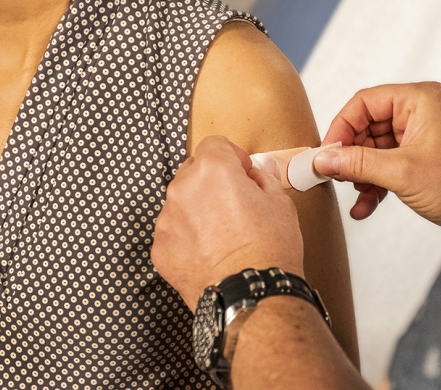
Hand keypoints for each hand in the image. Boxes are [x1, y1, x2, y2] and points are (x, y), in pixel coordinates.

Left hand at [151, 136, 304, 311]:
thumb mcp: (280, 204)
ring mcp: (167, 221)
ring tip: (224, 234)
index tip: (242, 170)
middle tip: (236, 203)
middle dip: (212, 181)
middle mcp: (182, 190)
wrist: (251, 296)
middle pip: (193, 171)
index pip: (214, 144)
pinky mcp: (160, 249)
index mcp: (212, 170)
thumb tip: (258, 173)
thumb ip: (263, 180)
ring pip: (181, 203)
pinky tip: (211, 252)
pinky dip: (188, 237)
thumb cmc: (269, 250)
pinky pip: (173, 232)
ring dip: (198, 210)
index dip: (232, 155)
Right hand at [314, 83, 440, 237]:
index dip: (341, 126)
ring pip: (374, 149)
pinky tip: (364, 207)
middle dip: (351, 154)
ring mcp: (420, 137)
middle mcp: (420, 112)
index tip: (326, 152)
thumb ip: (357, 163)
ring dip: (360, 173)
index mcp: (420, 100)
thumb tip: (322, 158)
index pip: (365, 102)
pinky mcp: (420, 160)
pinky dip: (373, 184)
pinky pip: (386, 165)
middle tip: (334, 174)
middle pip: (367, 126)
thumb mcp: (401, 173)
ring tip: (354, 193)